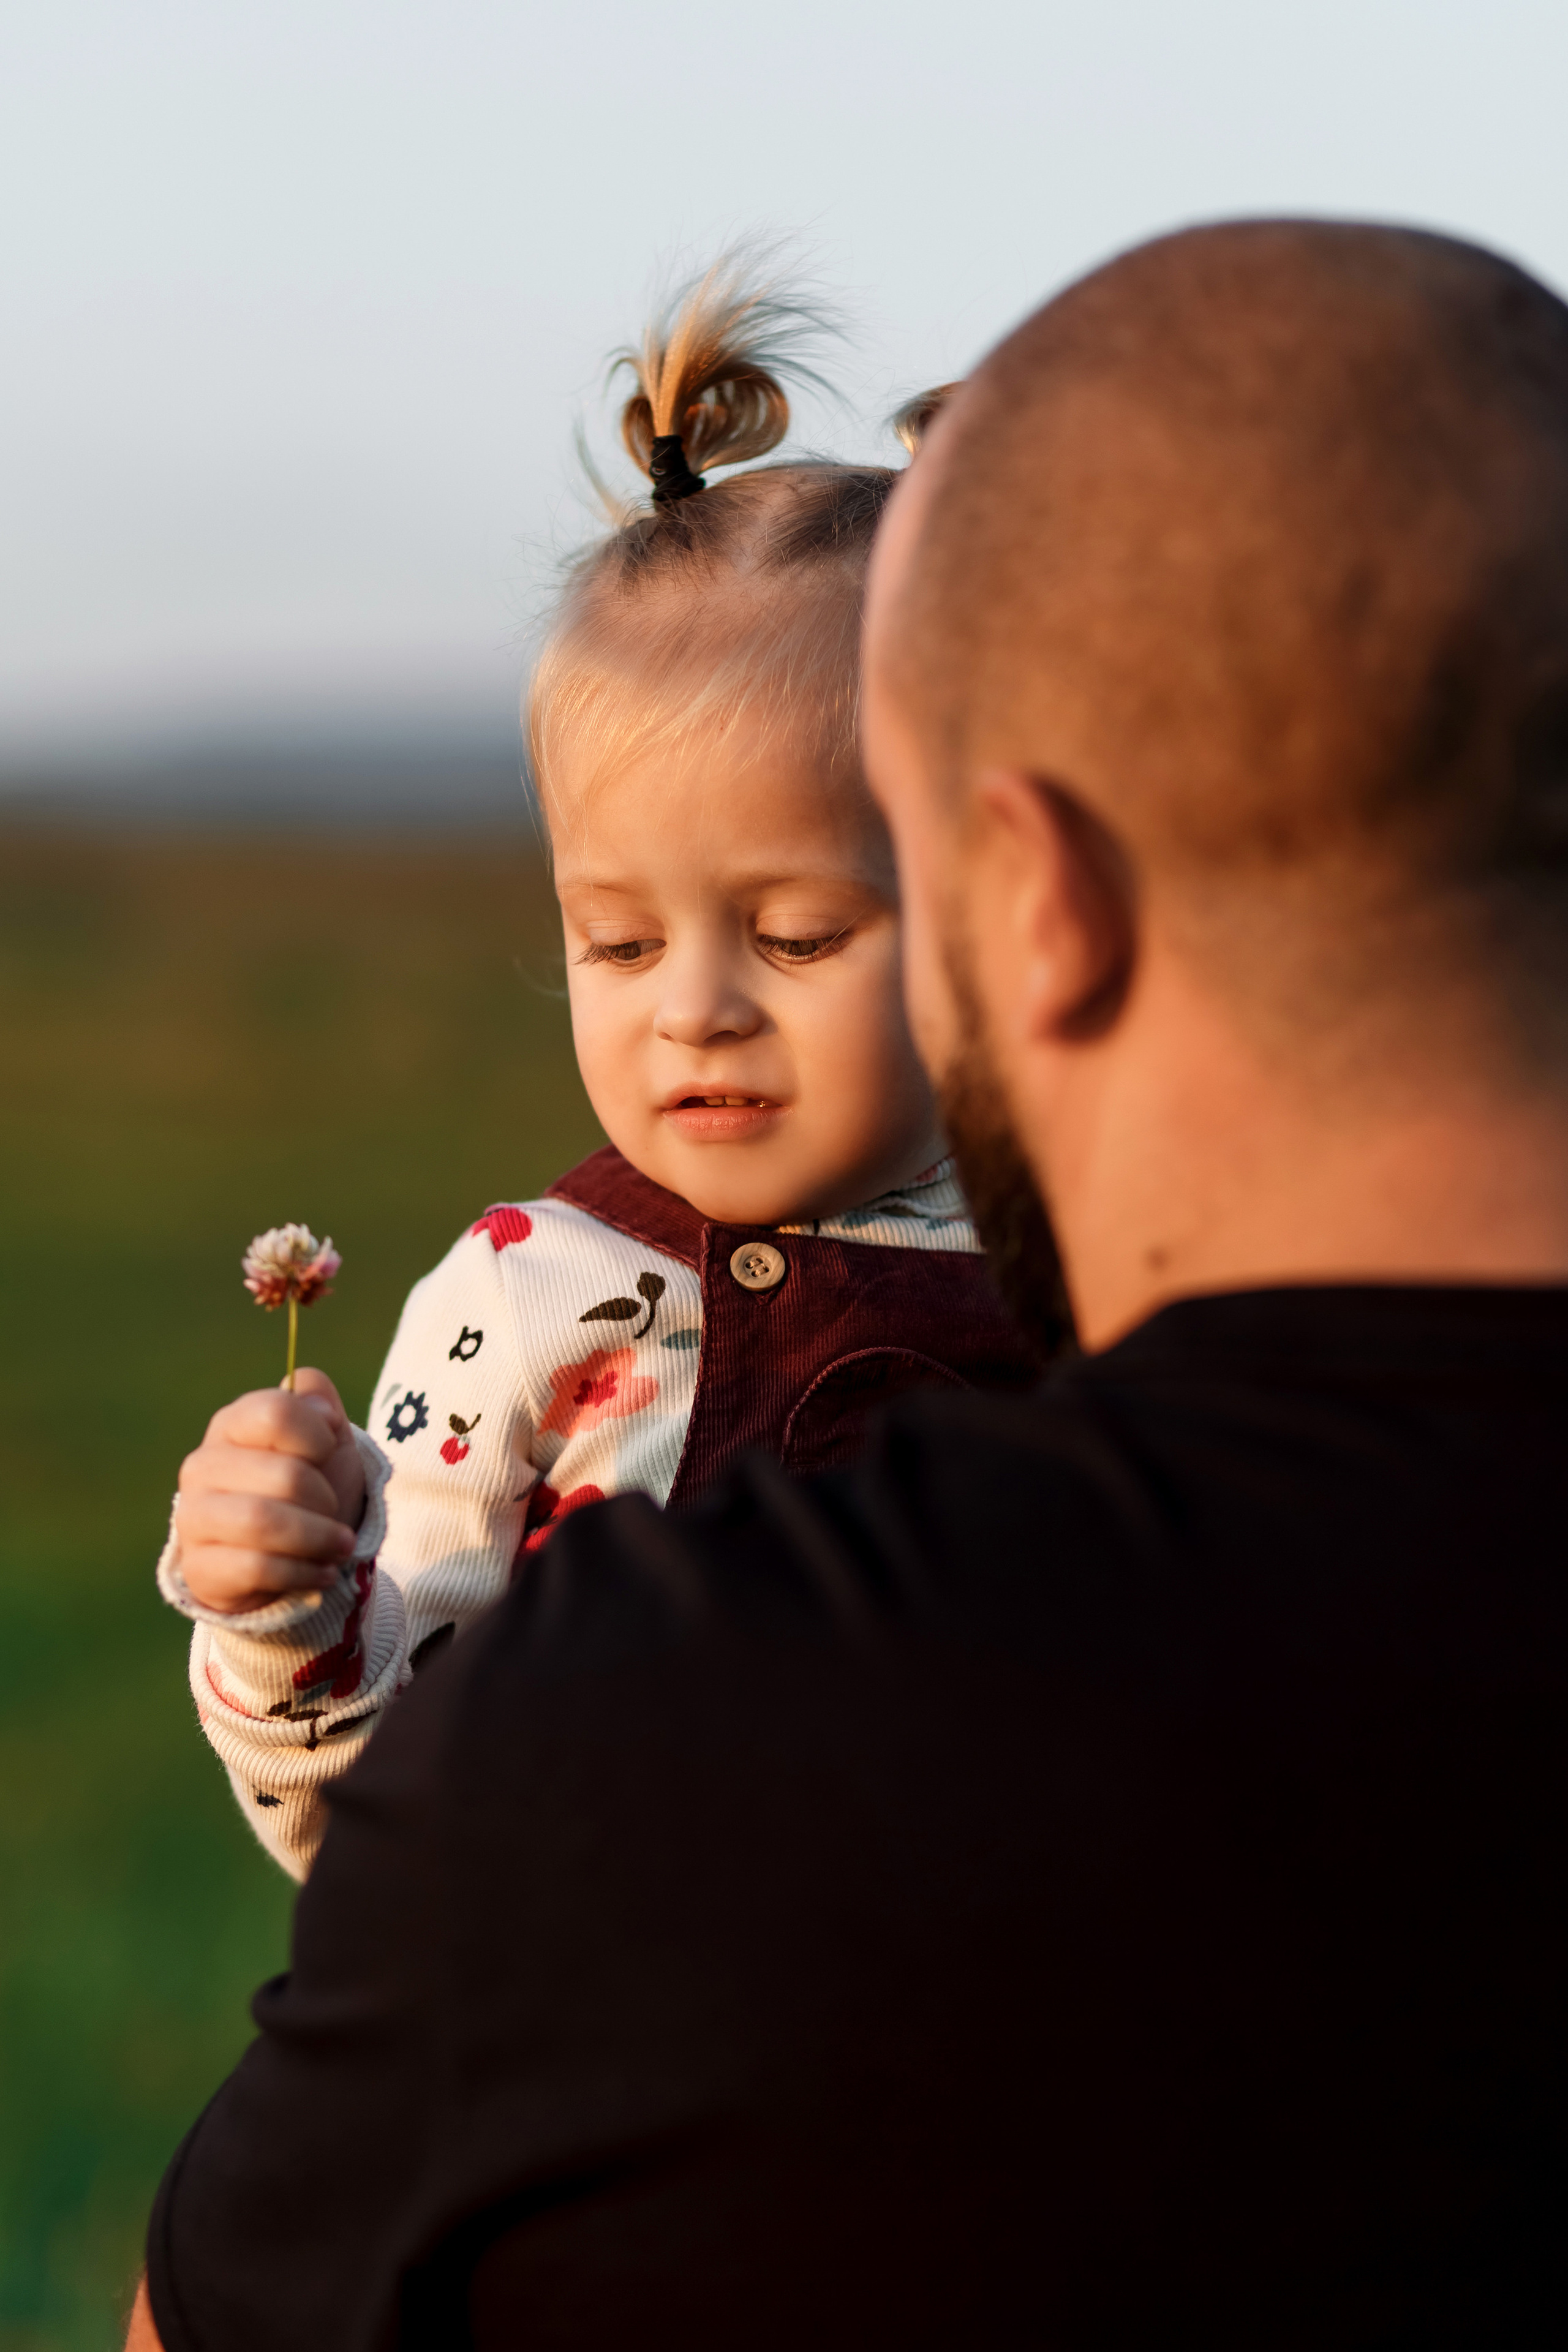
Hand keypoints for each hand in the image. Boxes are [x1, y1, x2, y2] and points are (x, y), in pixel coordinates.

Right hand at [174, 1367, 367, 1615]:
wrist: (292, 1556)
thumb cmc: (310, 1489)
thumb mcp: (326, 1439)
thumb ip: (319, 1402)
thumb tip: (314, 1398)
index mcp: (232, 1424)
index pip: (276, 1413)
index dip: (317, 1436)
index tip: (328, 1452)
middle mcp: (203, 1466)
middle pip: (285, 1475)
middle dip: (325, 1499)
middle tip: (337, 1513)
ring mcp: (193, 1517)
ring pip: (263, 1521)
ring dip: (317, 1537)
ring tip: (339, 1546)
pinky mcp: (198, 1568)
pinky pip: (256, 1568)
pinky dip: (303, 1572)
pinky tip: (322, 1572)